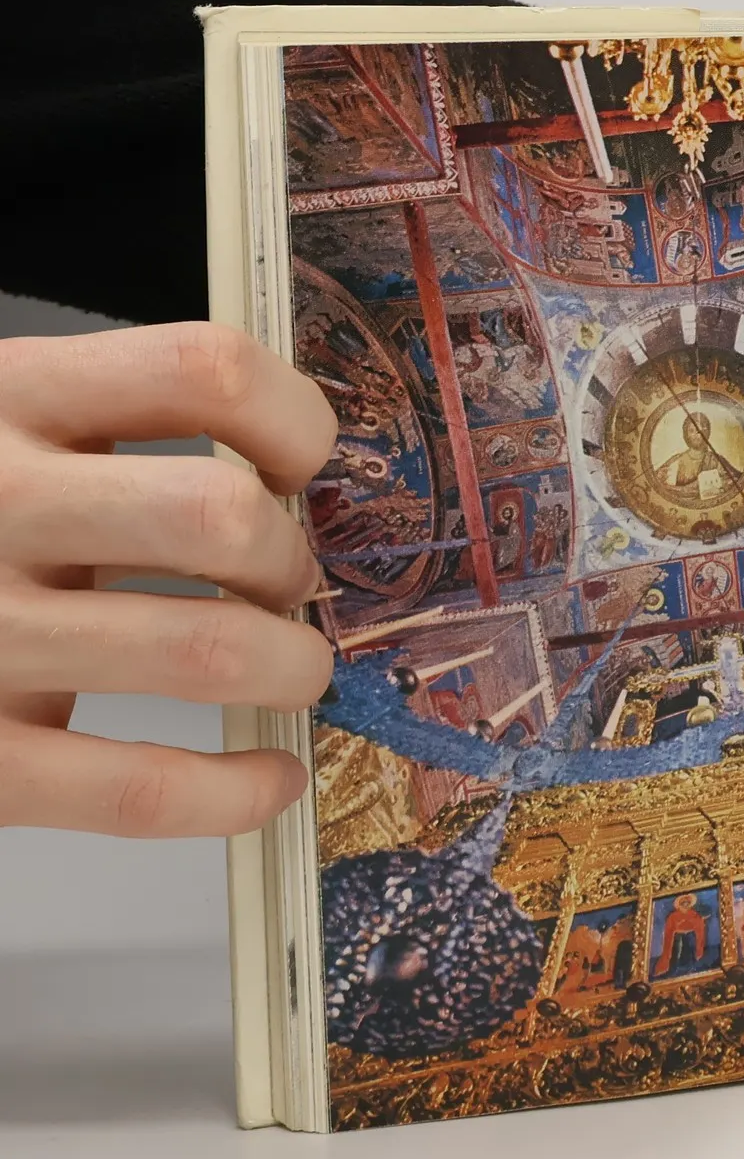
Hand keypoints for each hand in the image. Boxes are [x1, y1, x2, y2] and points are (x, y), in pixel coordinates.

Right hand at [0, 323, 336, 834]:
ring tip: (290, 670)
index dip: (293, 419)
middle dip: (287, 559)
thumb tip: (293, 491)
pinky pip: (137, 786)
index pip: (205, 369)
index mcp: (16, 398)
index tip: (301, 465)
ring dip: (288, 667)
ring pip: (204, 649)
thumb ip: (123, 431)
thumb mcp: (12, 425)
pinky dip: (232, 790)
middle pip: (217, 514)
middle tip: (287, 585)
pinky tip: (268, 777)